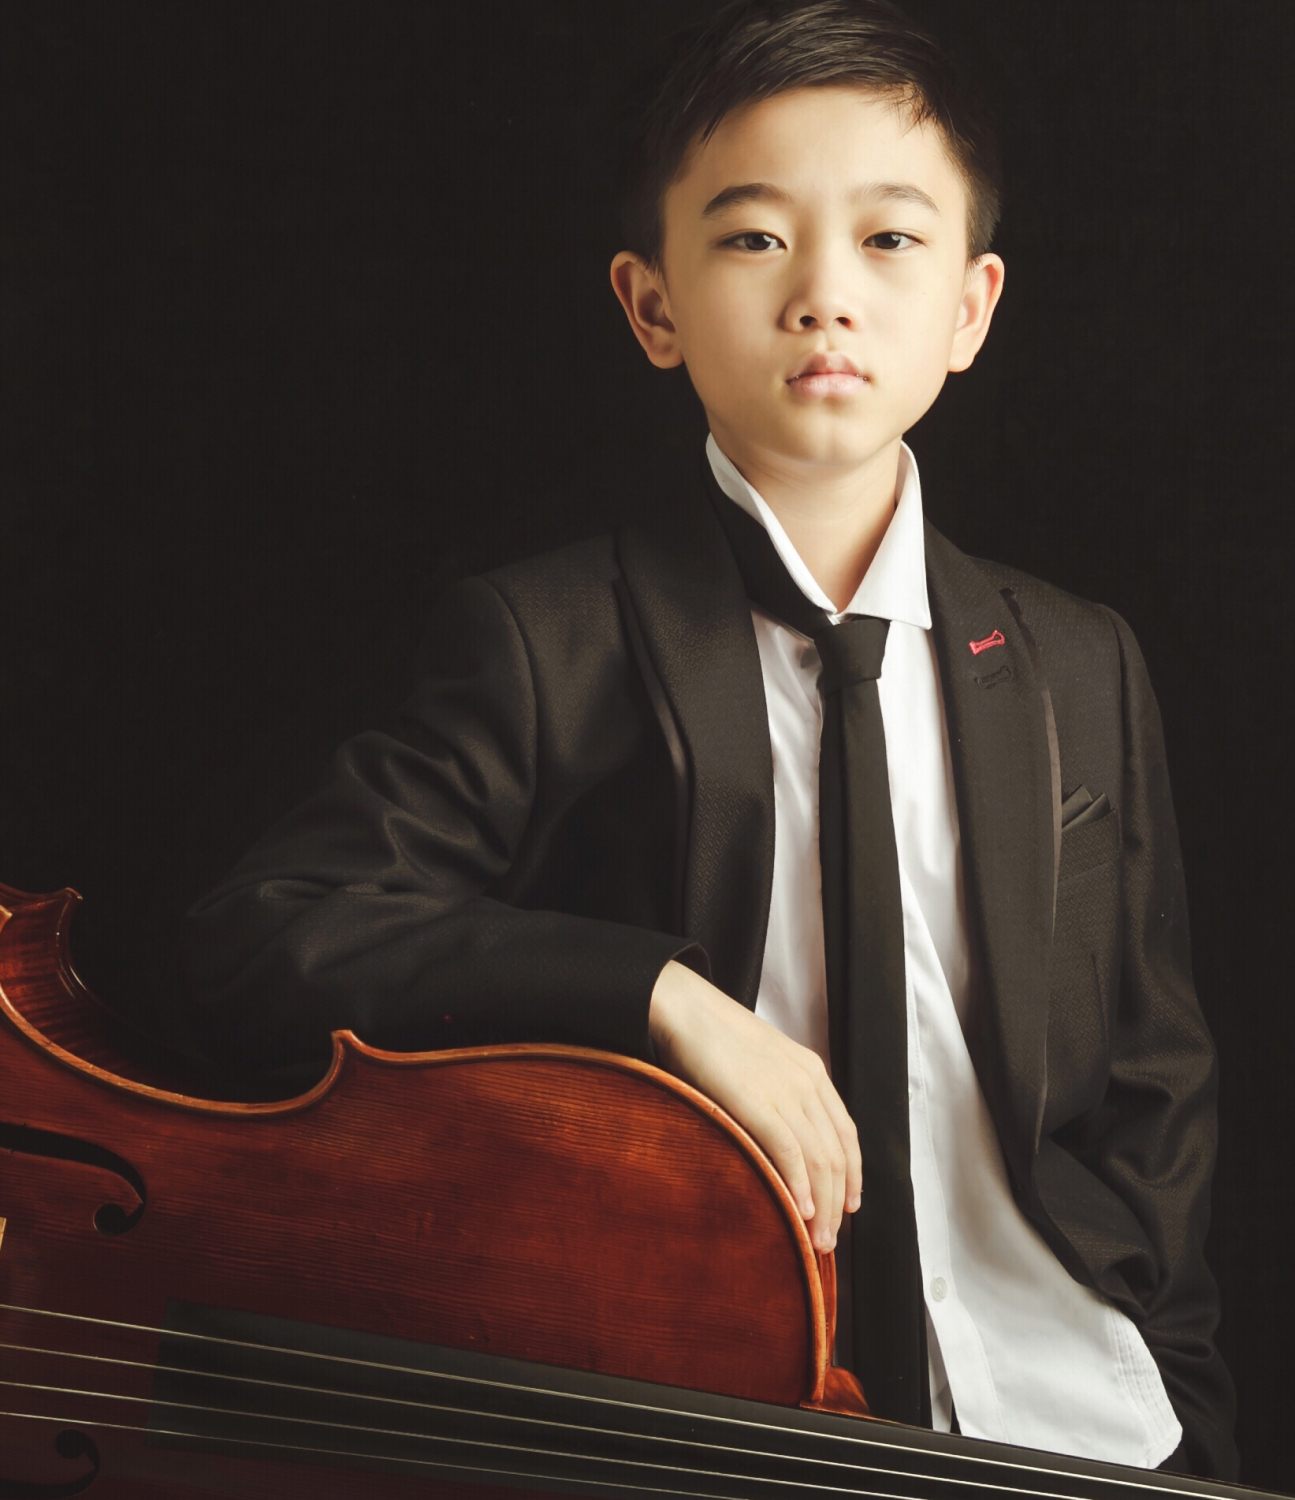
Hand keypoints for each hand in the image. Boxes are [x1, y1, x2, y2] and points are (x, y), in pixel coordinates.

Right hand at [649, 960, 860, 1251]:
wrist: (687, 1009)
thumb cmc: (714, 1037)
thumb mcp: (762, 1061)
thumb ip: (779, 1092)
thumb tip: (777, 1135)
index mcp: (812, 1071)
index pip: (846, 1134)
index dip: (852, 1174)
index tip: (847, 1205)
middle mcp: (808, 1083)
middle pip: (836, 1155)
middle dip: (836, 1203)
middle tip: (828, 1239)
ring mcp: (786, 1092)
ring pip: (819, 1160)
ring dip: (820, 1206)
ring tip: (814, 1239)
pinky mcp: (759, 1103)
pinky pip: (789, 1152)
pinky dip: (797, 1186)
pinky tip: (797, 1211)